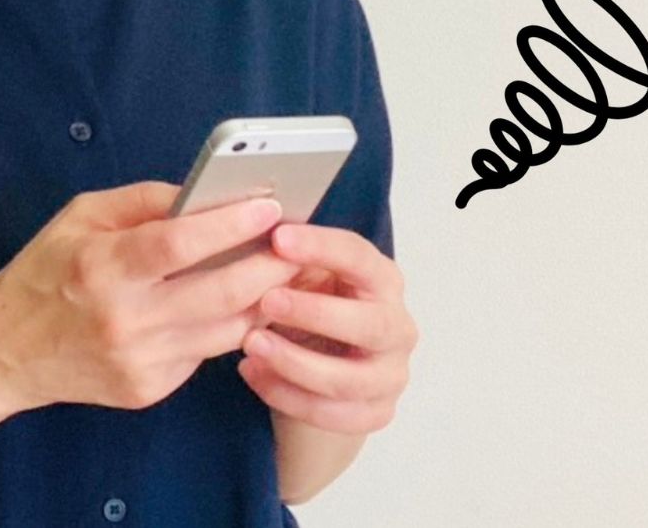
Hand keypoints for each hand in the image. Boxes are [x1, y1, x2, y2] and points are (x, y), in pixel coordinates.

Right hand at [0, 181, 300, 418]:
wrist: (4, 352)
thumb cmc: (46, 273)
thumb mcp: (81, 217)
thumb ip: (145, 201)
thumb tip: (208, 192)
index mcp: (101, 267)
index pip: (178, 244)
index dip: (230, 224)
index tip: (270, 207)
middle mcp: (123, 318)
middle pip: (220, 292)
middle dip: (272, 266)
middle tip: (301, 244)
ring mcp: (139, 360)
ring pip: (227, 329)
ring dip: (266, 299)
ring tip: (290, 272)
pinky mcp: (148, 388)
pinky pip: (207, 354)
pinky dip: (231, 327)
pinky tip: (248, 305)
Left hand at [237, 224, 417, 434]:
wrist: (320, 368)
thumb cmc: (310, 310)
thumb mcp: (303, 279)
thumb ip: (290, 262)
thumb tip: (258, 233)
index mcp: (383, 281)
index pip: (361, 258)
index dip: (321, 247)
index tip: (277, 239)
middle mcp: (398, 327)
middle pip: (370, 324)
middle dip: (316, 313)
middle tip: (267, 302)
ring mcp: (391, 375)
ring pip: (348, 379)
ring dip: (294, 362)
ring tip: (249, 345)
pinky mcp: (376, 412)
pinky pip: (332, 414)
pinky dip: (286, 396)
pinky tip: (253, 373)